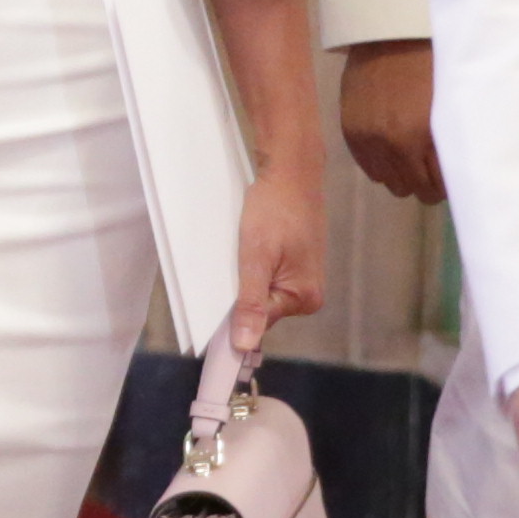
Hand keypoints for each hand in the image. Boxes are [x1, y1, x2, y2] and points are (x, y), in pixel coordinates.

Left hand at [228, 139, 327, 355]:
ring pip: (261, 291)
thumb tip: (246, 346)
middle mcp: (308, 295)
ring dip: (245, 277)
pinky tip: (249, 249)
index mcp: (303, 298)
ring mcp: (303, 279)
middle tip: (231, 264)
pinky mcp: (295, 265)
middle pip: (259, 308)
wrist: (292, 172)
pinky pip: (267, 277)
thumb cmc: (276, 208)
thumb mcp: (256, 257)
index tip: (210, 313)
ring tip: (242, 252)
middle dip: (240, 291)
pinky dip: (253, 267)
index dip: (233, 316)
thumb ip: (250, 303)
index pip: (257, 323)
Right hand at [335, 40, 443, 201]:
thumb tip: (458, 168)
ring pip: (392, 184)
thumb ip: (450, 138)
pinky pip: (370, 170)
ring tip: (412, 155)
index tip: (452, 172)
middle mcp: (394, 144)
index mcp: (423, 135)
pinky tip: (393, 149)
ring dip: (404, 174)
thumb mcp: (450, 100)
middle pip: (415, 190)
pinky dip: (384, 165)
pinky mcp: (352, 134)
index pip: (439, 185)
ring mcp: (370, 140)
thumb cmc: (429, 62)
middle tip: (433, 163)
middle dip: (427, 180)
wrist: (387, 34)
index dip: (448, 181)